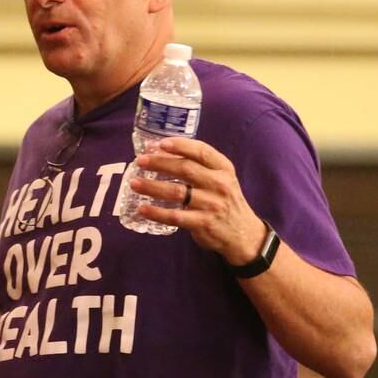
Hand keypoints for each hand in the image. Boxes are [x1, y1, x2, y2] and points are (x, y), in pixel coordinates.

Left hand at [130, 137, 266, 264]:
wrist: (243, 234)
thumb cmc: (225, 200)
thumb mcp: (221, 178)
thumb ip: (200, 166)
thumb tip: (162, 152)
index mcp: (223, 168)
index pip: (201, 151)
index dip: (180, 145)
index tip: (159, 143)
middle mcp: (219, 184)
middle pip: (185, 169)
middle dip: (159, 163)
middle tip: (140, 161)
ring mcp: (211, 204)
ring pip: (176, 192)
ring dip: (151, 187)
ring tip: (134, 183)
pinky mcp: (202, 223)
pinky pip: (174, 216)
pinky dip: (156, 212)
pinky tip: (142, 209)